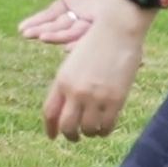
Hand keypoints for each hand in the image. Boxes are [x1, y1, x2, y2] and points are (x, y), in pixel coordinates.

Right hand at [19, 0, 123, 44]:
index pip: (51, 15)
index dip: (37, 22)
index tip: (22, 28)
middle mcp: (83, 12)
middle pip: (59, 26)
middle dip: (42, 31)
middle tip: (27, 35)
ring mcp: (95, 17)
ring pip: (73, 32)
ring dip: (57, 36)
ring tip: (41, 37)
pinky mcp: (108, 19)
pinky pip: (92, 34)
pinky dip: (79, 41)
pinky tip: (67, 47)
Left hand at [41, 10, 148, 140]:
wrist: (117, 28)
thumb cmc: (97, 41)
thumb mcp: (75, 61)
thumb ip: (69, 83)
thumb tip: (69, 108)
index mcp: (61, 80)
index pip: (49, 112)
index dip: (50, 128)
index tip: (52, 136)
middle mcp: (75, 91)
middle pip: (67, 126)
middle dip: (70, 135)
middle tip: (75, 137)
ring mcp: (95, 97)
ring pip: (87, 129)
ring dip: (89, 133)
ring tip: (93, 130)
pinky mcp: (115, 100)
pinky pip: (106, 126)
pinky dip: (104, 130)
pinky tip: (105, 127)